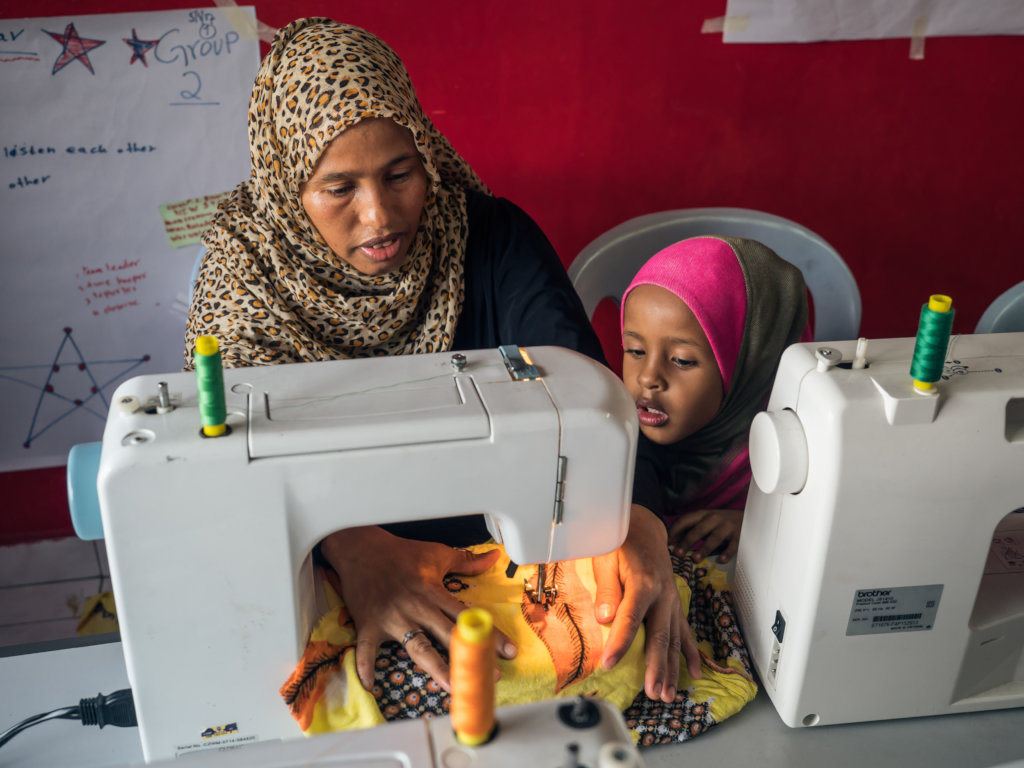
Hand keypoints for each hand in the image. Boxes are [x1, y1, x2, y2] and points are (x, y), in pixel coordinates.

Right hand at [319, 526, 516, 692]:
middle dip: (470, 657)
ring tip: (452, 687)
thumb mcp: (437, 553)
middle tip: (492, 677)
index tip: (509, 652)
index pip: (467, 617)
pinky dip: (365, 666)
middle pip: (448, 635)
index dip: (489, 634)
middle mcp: (416, 606)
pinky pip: (366, 648)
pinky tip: (370, 686)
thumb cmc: (400, 553)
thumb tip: (495, 557)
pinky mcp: (369, 624)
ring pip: (418, 647)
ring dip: (436, 668)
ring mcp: (392, 617)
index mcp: (433, 591)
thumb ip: (467, 561)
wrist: (361, 548)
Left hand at [592, 504, 701, 702]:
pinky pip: (684, 632)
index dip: (620, 643)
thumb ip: (606, 588)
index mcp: (643, 582)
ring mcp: (672, 601)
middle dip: (656, 668)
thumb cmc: (620, 542)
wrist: (644, 528)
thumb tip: (604, 617)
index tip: (609, 665)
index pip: (630, 619)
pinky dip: (690, 654)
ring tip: (668, 695)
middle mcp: (662, 595)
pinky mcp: (674, 605)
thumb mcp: (606, 557)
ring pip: (674, 640)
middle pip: (659, 636)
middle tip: (652, 694)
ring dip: (672, 669)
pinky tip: (696, 674)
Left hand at [667, 509, 742, 562]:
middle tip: (677, 553)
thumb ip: (691, 528)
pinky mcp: (739, 535)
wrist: (749, 517)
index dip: (675, 530)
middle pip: (699, 529)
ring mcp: (728, 526)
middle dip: (687, 541)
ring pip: (714, 537)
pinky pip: (732, 545)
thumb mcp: (705, 522)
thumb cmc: (721, 522)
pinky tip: (720, 560)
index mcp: (703, 514)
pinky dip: (726, 553)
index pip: (686, 520)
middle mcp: (715, 518)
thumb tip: (672, 540)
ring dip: (704, 548)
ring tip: (694, 559)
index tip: (666, 541)